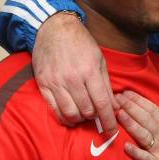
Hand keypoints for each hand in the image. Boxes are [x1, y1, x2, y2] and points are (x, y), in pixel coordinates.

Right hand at [33, 12, 117, 133]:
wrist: (54, 28)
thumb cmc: (81, 43)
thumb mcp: (99, 60)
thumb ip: (106, 85)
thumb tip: (114, 107)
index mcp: (89, 71)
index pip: (102, 104)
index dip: (109, 121)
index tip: (113, 131)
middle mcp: (72, 79)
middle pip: (87, 111)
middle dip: (95, 118)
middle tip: (97, 115)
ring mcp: (56, 82)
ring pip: (70, 113)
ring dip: (80, 119)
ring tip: (84, 115)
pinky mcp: (43, 84)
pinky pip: (54, 109)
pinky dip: (64, 117)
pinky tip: (70, 116)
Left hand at [116, 91, 158, 159]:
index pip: (152, 109)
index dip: (138, 100)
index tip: (126, 92)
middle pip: (145, 118)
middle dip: (130, 107)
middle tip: (116, 98)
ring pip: (142, 134)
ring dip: (130, 124)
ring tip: (118, 114)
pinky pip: (144, 158)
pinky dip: (135, 152)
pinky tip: (125, 146)